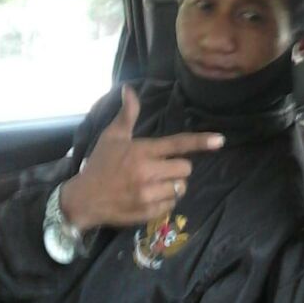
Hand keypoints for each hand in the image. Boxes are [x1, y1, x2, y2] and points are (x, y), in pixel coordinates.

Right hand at [60, 85, 223, 230]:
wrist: (83, 200)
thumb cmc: (99, 164)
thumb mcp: (112, 137)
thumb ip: (127, 114)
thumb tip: (129, 89)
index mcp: (142, 151)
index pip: (177, 144)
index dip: (201, 142)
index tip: (220, 140)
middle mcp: (148, 173)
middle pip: (185, 169)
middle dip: (179, 167)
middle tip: (162, 167)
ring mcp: (148, 195)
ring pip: (180, 188)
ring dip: (172, 185)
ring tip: (155, 182)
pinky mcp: (147, 213)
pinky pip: (171, 205)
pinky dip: (165, 201)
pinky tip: (150, 196)